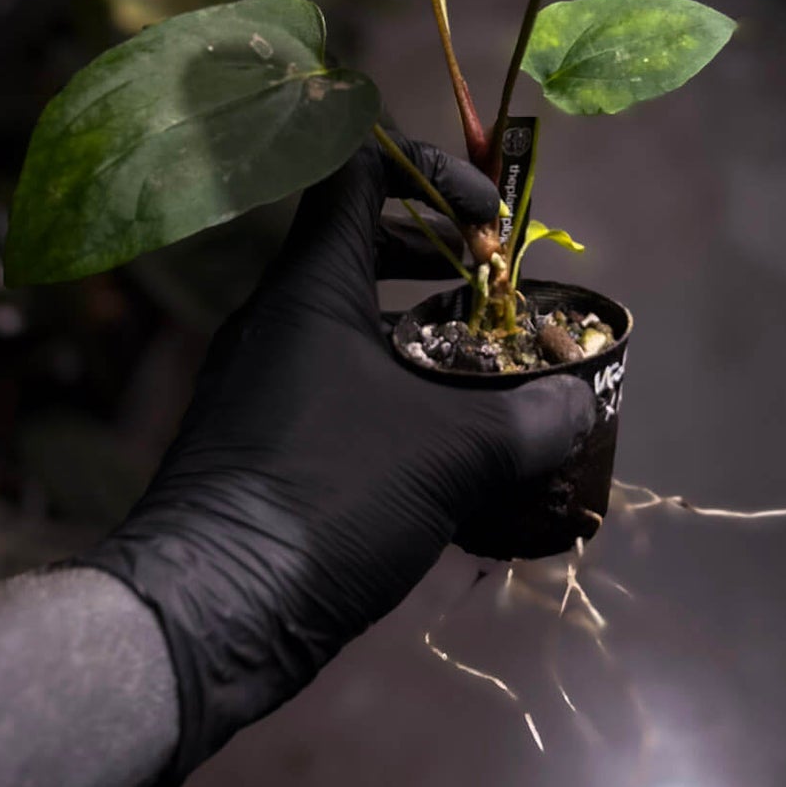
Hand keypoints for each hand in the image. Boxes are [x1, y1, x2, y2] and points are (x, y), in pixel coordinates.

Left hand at [80, 134, 595, 786]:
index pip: (357, 172)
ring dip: (419, 330)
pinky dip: (391, 388)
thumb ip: (528, 419)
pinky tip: (441, 445)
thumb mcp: (450, 454)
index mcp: (312, 286)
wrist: (206, 615)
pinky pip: (335, 382)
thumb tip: (579, 402)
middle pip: (360, 244)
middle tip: (497, 292)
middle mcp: (278, 318)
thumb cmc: (326, 497)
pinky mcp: (260, 442)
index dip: (431, 171)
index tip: (489, 219)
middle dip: (438, 255)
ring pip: (350, 321)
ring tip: (484, 369)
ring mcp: (262, 381)